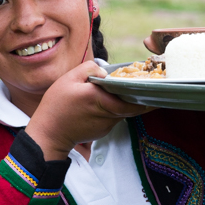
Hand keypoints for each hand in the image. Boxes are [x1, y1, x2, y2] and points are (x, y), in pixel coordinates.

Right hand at [26, 61, 153, 159]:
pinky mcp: (103, 131)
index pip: (129, 97)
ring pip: (123, 112)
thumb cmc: (56, 106)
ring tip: (133, 92)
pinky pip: (114, 118)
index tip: (155, 86)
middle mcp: (106, 113)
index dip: (142, 92)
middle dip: (141, 97)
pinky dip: (115, 110)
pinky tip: (110, 103)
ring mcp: (106, 125)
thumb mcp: (68, 79)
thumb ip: (89, 69)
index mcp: (98, 97)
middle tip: (151, 89)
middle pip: (131, 105)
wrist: (49, 135)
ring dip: (128, 103)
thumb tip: (106, 72)